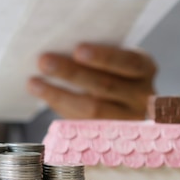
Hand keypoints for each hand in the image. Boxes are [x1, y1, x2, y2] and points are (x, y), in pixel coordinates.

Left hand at [27, 43, 156, 119]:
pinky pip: (83, 122)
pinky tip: (43, 96)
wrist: (122, 104)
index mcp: (145, 68)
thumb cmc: (110, 72)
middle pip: (106, 85)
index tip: (77, 50)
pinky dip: (60, 107)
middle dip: (72, 73)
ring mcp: (128, 119)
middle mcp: (142, 95)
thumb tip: (57, 45)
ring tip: (34, 83)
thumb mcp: (112, 60)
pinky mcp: (109, 133)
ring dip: (59, 94)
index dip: (104, 57)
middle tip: (44, 61)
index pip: (129, 62)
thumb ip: (92, 54)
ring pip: (93, 108)